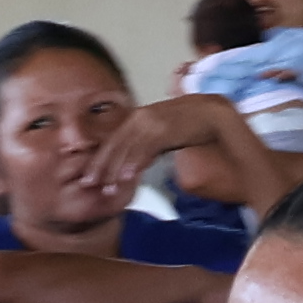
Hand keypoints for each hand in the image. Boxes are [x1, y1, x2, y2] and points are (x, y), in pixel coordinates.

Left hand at [63, 93, 224, 214]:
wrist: (213, 114)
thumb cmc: (189, 125)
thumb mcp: (161, 134)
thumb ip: (146, 146)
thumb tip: (134, 164)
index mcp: (138, 118)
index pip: (113, 141)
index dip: (100, 159)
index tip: (89, 177)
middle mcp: (141, 117)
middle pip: (115, 144)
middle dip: (101, 166)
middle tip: (90, 185)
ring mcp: (152, 122)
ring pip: (127, 148)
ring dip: (116, 169)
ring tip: (108, 188)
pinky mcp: (164, 128)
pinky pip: (145, 149)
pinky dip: (135, 163)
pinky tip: (127, 177)